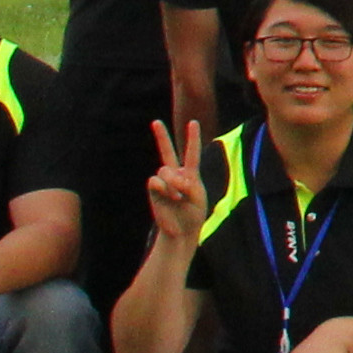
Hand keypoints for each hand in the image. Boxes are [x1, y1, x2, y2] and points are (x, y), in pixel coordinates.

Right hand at [142, 120, 207, 241]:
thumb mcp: (198, 196)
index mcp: (190, 173)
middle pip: (167, 151)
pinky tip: (171, 198)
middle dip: (161, 136)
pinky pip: (156, 182)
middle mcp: (175, 174)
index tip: (193, 122)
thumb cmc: (193, 213)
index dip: (192, 137)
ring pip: (165, 171)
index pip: (191, 152)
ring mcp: (163, 182)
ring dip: (173, 183)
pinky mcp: (154, 190)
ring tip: (178, 197)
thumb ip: (186, 183)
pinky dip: (165, 188)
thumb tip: (167, 179)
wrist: (182, 230)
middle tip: (155, 122)